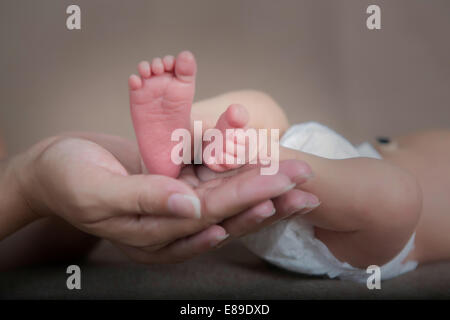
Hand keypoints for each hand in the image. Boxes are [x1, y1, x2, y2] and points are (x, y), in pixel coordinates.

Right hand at [14, 133, 316, 262]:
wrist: (54, 167)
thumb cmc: (67, 177)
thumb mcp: (97, 190)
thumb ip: (145, 199)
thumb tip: (191, 207)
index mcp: (153, 236)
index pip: (208, 216)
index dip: (245, 199)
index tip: (280, 184)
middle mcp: (171, 226)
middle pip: (228, 212)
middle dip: (268, 195)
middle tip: (304, 180)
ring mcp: (175, 207)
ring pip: (227, 199)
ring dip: (263, 187)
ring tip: (299, 180)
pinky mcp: (175, 185)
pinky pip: (211, 180)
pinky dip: (238, 171)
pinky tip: (265, 167)